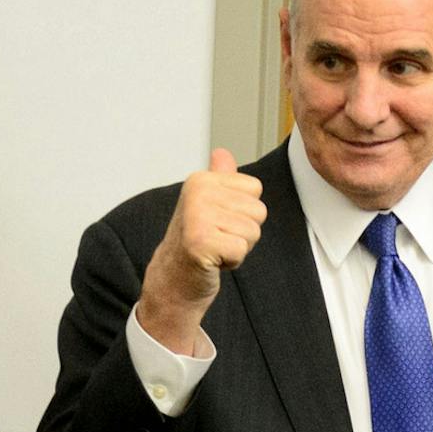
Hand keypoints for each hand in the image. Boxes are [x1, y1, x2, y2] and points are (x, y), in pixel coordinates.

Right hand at [136, 149, 264, 354]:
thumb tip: (222, 153)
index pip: (255, 189)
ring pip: (253, 231)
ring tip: (214, 249)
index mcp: (201, 180)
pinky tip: (212, 261)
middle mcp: (198, 192)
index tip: (219, 222)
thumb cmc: (195, 242)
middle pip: (259, 211)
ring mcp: (197, 216)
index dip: (244, 211)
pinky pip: (242, 249)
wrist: (173, 278)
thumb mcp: (206, 205)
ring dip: (238, 247)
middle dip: (243, 232)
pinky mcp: (201, 241)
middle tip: (216, 239)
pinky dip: (232, 262)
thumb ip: (219, 178)